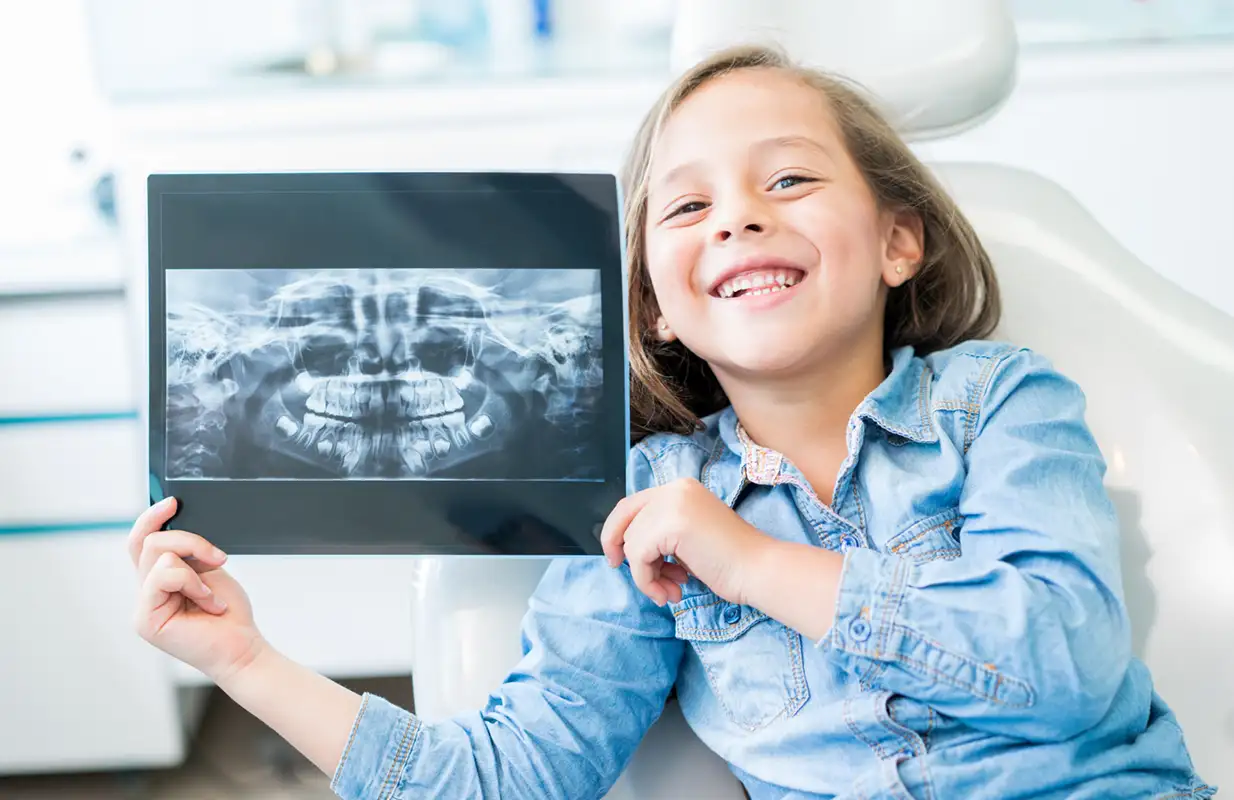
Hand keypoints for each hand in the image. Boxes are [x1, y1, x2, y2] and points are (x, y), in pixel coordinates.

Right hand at [128, 498, 265, 683]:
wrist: (242, 646)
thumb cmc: (228, 612)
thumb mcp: (209, 569)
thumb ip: (188, 552)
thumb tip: (173, 522)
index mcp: (157, 578)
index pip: (140, 540)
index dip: (151, 517)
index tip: (174, 501)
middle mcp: (145, 591)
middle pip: (148, 541)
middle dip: (189, 540)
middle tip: (218, 558)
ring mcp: (142, 606)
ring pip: (158, 554)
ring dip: (196, 568)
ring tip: (213, 593)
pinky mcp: (145, 619)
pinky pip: (164, 576)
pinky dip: (193, 583)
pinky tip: (209, 602)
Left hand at [600, 477, 768, 606]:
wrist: (757, 569)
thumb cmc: (728, 561)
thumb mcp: (686, 537)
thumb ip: (659, 532)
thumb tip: (623, 546)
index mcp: (680, 488)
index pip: (631, 505)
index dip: (617, 532)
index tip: (618, 558)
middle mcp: (674, 489)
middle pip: (624, 518)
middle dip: (622, 551)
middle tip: (632, 576)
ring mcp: (673, 503)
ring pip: (631, 542)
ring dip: (645, 575)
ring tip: (670, 590)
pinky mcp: (672, 523)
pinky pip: (639, 557)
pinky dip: (648, 580)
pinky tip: (672, 591)